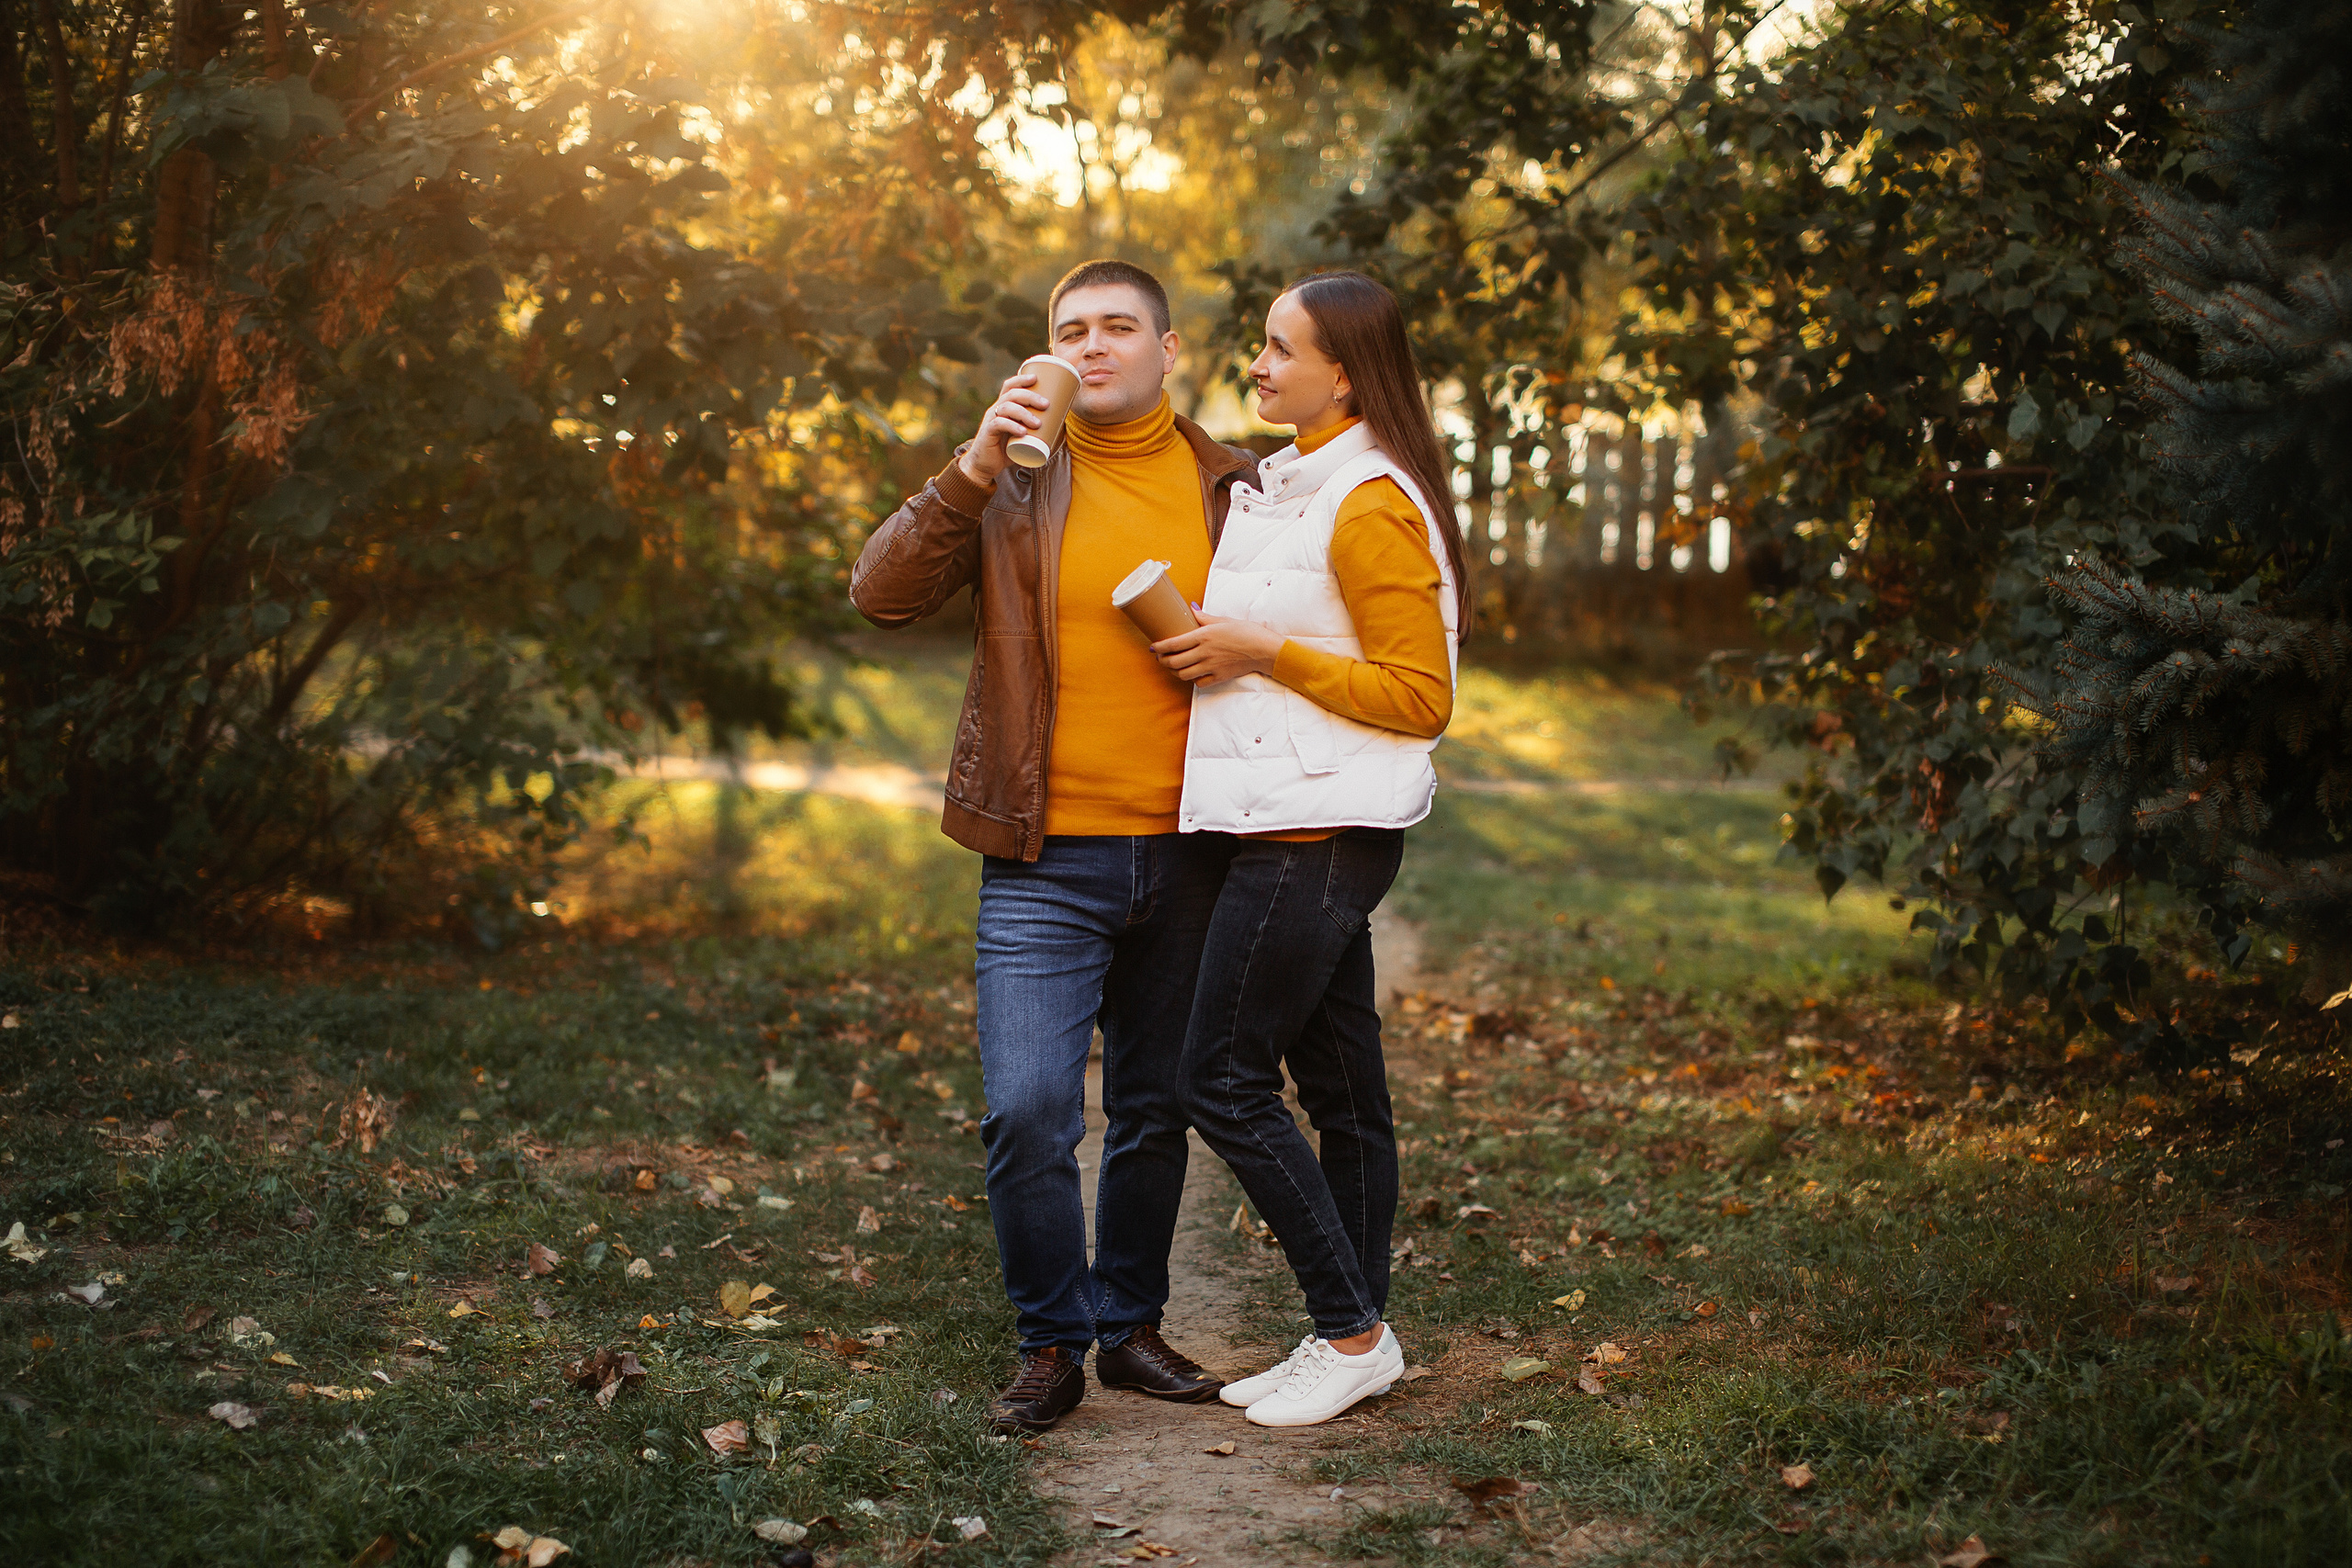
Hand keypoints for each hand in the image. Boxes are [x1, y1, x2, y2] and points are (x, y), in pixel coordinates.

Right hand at [957, 371, 1052, 486]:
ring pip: (1006, 407)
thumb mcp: (1022, 436)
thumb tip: (1060, 428)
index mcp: (1003, 406)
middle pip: (1012, 394)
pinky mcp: (987, 433)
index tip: (1036, 378)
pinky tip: (1022, 432)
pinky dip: (1012, 426)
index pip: (1009, 386)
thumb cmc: (1006, 450)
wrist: (985, 465)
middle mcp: (995, 410)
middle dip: (1030, 396)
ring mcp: (990, 420)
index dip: (1021, 379)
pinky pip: (999, 424)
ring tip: (1037, 423)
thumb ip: (1036, 430)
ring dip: (1024, 413)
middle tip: (1046, 404)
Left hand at [1152, 611, 1285, 684]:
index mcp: (1204, 636)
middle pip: (1174, 662)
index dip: (1159, 647)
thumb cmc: (1246, 632)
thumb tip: (1191, 608)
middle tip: (1160, 657)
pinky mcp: (1219, 677)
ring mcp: (1211, 667)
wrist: (1264, 649)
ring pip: (1183, 674)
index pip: (1173, 643)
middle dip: (1162, 661)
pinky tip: (1192, 673)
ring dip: (1174, 671)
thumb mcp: (1224, 620)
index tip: (1153, 647)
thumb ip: (1204, 617)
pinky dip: (1192, 679)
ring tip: (1172, 666)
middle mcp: (1204, 653)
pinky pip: (1198, 682)